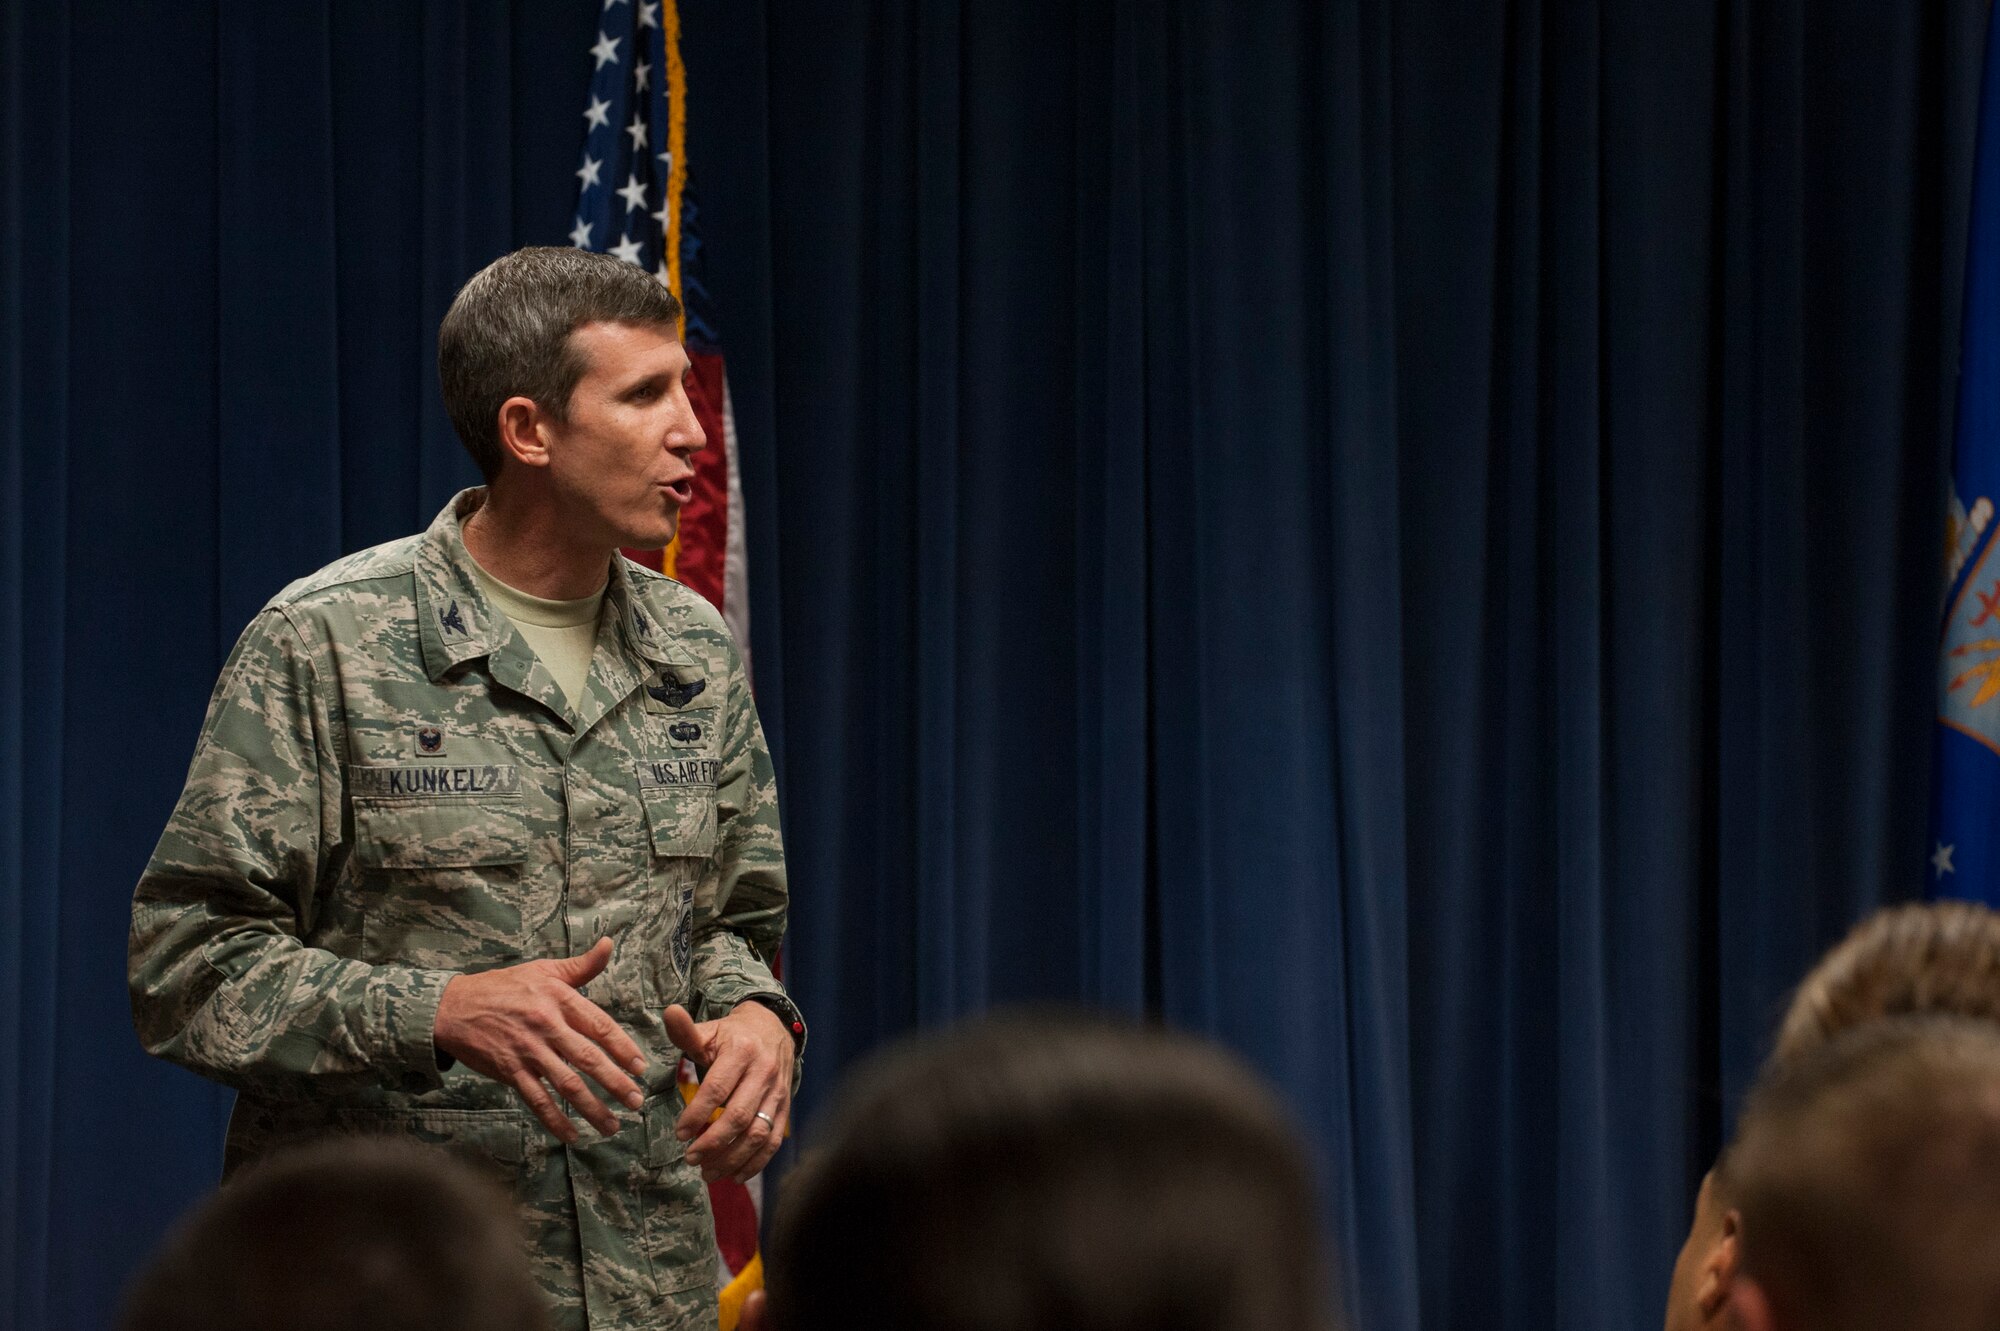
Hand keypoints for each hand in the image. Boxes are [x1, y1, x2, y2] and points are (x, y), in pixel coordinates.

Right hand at [434, 938, 647, 1142]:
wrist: (453, 1007)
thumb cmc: (502, 987)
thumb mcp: (543, 969)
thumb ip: (581, 965)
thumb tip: (610, 944)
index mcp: (558, 999)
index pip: (599, 1025)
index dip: (623, 1047)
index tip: (641, 1066)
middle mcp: (546, 1026)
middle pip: (588, 1059)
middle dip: (616, 1082)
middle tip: (637, 1101)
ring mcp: (528, 1051)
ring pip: (566, 1084)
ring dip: (592, 1108)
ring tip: (613, 1125)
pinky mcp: (510, 1071)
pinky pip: (537, 1100)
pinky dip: (555, 1120)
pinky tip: (573, 1135)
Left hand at [665, 1000, 795, 1181]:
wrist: (774, 1029)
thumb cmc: (733, 1035)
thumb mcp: (710, 1030)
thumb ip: (686, 1030)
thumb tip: (669, 1012)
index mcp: (741, 1051)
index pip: (717, 1089)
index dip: (697, 1114)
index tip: (679, 1134)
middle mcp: (763, 1073)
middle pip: (739, 1116)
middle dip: (713, 1142)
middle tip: (690, 1158)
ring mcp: (777, 1092)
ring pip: (758, 1133)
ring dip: (732, 1158)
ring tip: (707, 1172)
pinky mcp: (784, 1108)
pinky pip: (773, 1141)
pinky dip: (756, 1162)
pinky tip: (735, 1175)